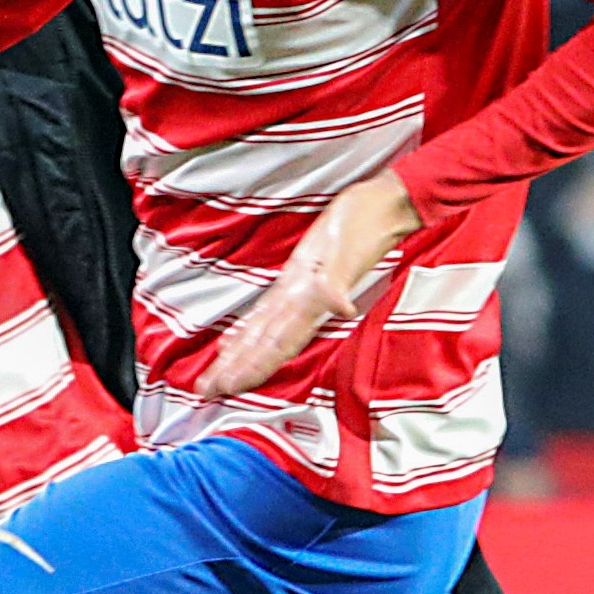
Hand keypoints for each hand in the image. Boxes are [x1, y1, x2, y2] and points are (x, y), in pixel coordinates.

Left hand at [198, 172, 421, 398]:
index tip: (229, 385)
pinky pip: (271, 308)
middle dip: (238, 367)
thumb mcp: (348, 251)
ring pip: (266, 329)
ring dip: (242, 353)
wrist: (385, 204)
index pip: (275, 342)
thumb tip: (340, 308)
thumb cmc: (368, 221)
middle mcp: (301, 298)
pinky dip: (252, 327)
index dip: (253, 365)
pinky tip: (237, 338)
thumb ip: (340, 282)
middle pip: (265, 342)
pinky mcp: (301, 273)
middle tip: (208, 389)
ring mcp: (301, 288)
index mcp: (307, 297)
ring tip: (219, 374)